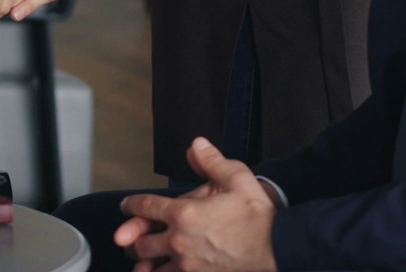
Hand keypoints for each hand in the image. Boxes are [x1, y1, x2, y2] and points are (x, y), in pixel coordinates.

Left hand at [114, 137, 278, 271]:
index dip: (131, 205)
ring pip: (150, 269)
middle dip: (133, 239)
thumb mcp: (237, 179)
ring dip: (144, 264)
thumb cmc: (259, 217)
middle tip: (131, 237)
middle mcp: (179, 242)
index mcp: (184, 214)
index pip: (145, 206)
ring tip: (143, 262)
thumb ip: (211, 162)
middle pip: (140, 243)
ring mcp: (187, 267)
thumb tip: (196, 145)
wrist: (279, 249)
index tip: (126, 207)